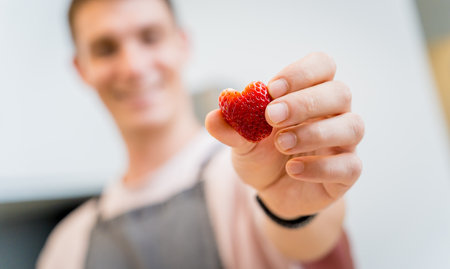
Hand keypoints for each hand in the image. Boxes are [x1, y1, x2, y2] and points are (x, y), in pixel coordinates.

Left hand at [205, 52, 363, 217]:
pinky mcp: (346, 172)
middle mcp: (334, 113)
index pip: (322, 65)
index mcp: (310, 92)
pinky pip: (349, 166)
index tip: (271, 90)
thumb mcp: (242, 141)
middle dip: (305, 102)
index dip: (301, 73)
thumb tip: (214, 117)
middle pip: (340, 92)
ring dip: (314, 133)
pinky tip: (293, 170)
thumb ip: (231, 128)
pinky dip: (320, 167)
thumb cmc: (262, 154)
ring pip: (352, 126)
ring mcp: (344, 143)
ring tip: (280, 143)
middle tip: (272, 116)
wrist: (271, 190)